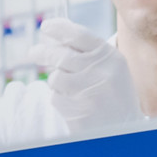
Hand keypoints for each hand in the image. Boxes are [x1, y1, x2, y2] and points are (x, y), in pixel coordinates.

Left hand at [28, 18, 140, 132]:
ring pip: (55, 78)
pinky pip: (56, 98)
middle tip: (33, 52)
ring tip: (73, 91)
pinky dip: (61, 100)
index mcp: (109, 57)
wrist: (123, 130)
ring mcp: (86, 92)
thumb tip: (56, 40)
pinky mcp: (75, 110)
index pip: (78, 35)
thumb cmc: (115, 97)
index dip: (58, 28)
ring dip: (57, 82)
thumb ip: (89, 53)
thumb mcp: (112, 68)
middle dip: (42, 52)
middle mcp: (98, 72)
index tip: (45, 26)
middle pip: (60, 55)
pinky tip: (76, 106)